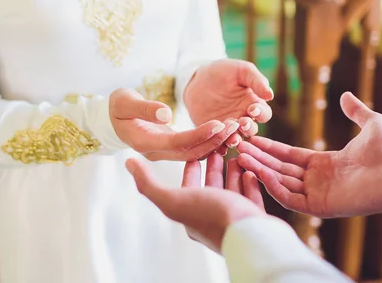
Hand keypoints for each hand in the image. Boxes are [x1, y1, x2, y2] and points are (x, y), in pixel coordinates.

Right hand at [110, 89, 237, 160]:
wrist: (111, 118)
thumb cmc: (117, 106)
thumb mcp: (124, 102)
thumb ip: (143, 108)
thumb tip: (166, 113)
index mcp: (145, 142)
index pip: (177, 142)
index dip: (199, 135)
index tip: (219, 123)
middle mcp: (157, 152)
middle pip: (190, 151)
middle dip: (214, 139)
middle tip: (235, 125)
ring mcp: (164, 153)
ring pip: (195, 153)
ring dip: (216, 142)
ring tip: (235, 126)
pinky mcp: (171, 148)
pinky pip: (194, 149)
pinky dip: (211, 142)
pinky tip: (226, 132)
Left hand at [125, 153, 266, 252]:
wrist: (251, 235)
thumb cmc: (212, 215)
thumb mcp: (173, 198)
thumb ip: (148, 183)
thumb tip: (128, 163)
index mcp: (191, 212)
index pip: (188, 184)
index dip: (191, 165)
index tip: (196, 148)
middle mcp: (211, 216)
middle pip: (211, 185)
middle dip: (213, 165)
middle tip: (218, 145)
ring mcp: (233, 218)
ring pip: (232, 190)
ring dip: (232, 171)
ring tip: (235, 152)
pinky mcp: (254, 218)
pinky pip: (250, 198)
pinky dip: (249, 183)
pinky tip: (249, 169)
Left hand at [184, 60, 273, 147]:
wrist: (198, 78)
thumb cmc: (224, 71)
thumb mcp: (241, 70)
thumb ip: (256, 81)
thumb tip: (270, 95)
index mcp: (254, 104)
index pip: (264, 114)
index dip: (261, 113)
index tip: (252, 109)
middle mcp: (243, 118)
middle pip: (252, 130)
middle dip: (248, 128)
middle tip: (242, 123)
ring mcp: (228, 127)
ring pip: (236, 138)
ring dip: (235, 139)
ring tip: (231, 138)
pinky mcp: (213, 132)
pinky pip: (218, 143)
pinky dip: (218, 146)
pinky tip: (217, 145)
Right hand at [237, 92, 381, 217]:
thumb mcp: (371, 124)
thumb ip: (356, 111)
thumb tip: (347, 96)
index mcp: (325, 164)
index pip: (289, 156)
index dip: (270, 147)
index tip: (252, 137)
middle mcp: (318, 180)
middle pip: (280, 168)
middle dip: (259, 158)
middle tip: (238, 146)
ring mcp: (318, 194)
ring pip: (281, 182)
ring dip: (260, 170)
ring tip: (242, 156)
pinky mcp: (320, 207)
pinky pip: (291, 198)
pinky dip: (273, 186)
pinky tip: (259, 171)